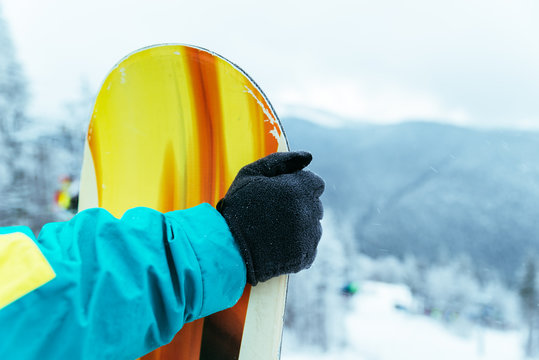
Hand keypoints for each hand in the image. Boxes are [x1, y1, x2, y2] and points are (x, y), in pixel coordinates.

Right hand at [217, 151, 324, 284]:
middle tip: (273, 214)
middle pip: (315, 204)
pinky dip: (298, 247)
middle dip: (299, 206)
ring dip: (300, 227)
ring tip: (274, 231)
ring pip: (314, 226)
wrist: (228, 248)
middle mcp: (308, 211)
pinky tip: (278, 245)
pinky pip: (310, 247)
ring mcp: (308, 235)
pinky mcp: (306, 256)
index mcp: (297, 188)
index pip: (315, 183)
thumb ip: (282, 160)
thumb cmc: (237, 208)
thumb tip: (309, 156)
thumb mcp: (251, 174)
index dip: (298, 187)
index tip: (281, 195)